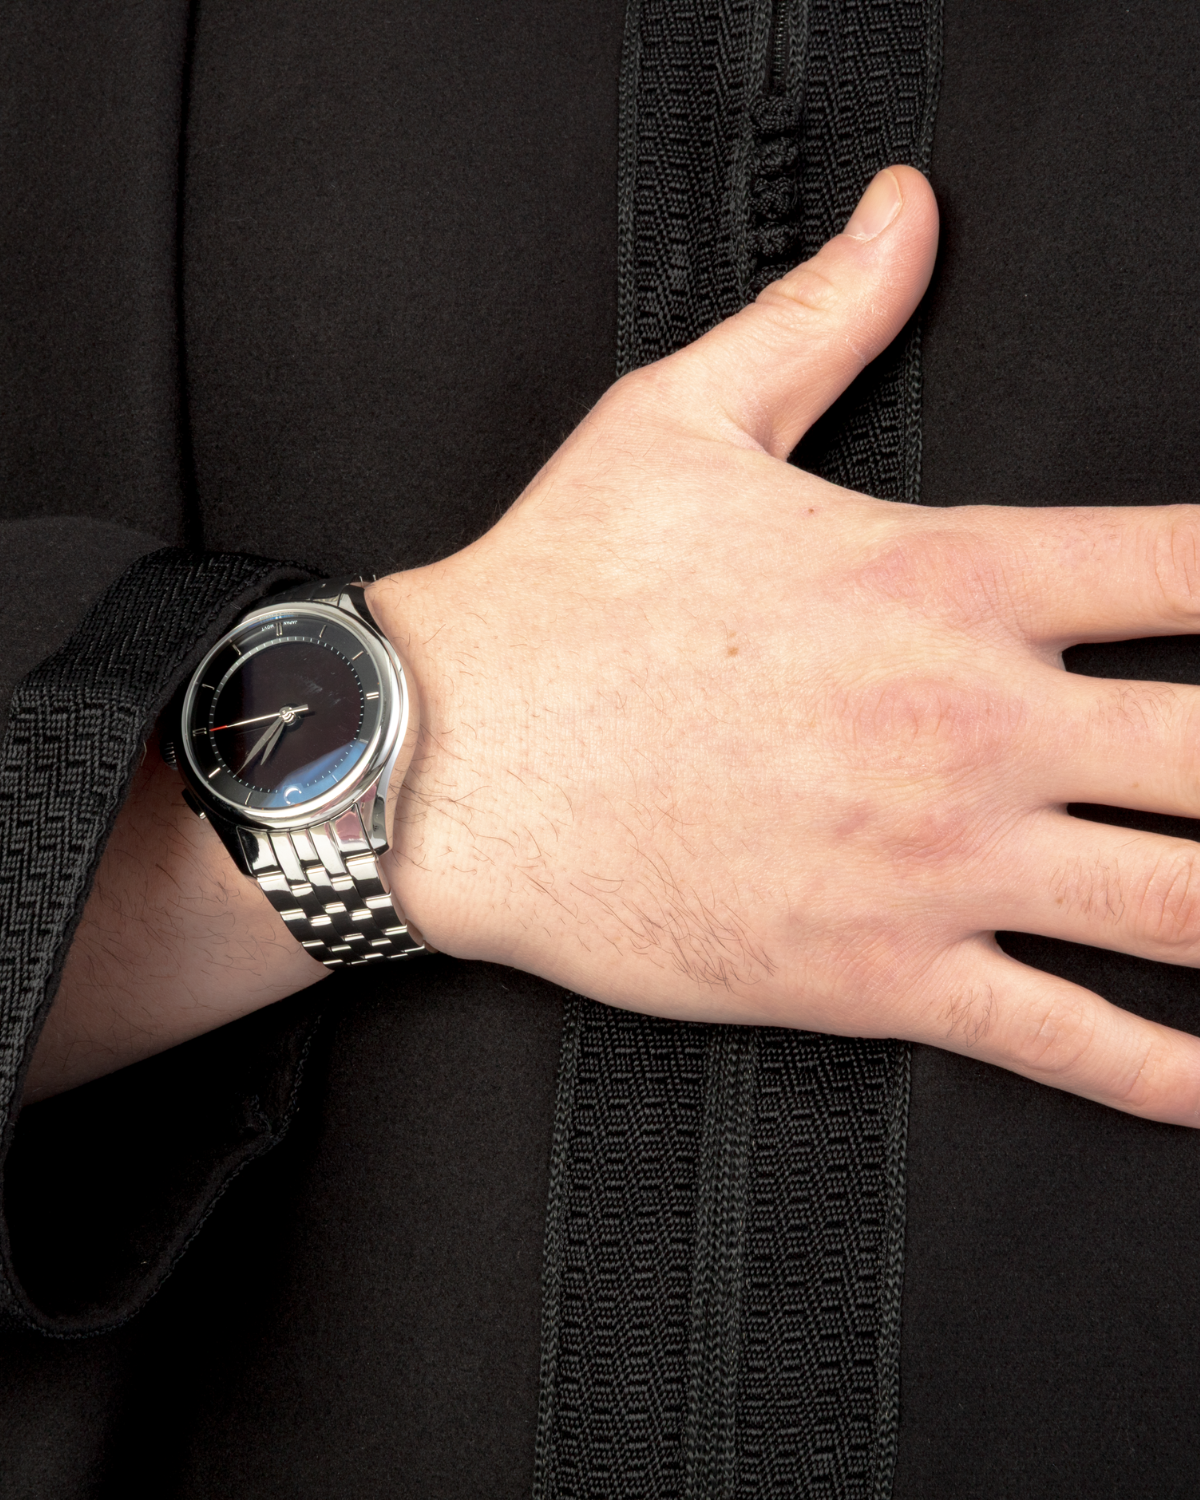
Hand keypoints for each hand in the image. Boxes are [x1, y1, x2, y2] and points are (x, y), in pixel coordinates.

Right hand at [370, 165, 1199, 1126]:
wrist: (445, 760)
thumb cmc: (558, 598)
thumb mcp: (682, 417)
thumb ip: (825, 313)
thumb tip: (906, 212)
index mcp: (943, 578)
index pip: (1189, 564)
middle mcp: (967, 721)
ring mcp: (933, 861)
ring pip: (1181, 906)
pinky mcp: (875, 971)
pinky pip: (1060, 1036)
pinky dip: (1162, 1074)